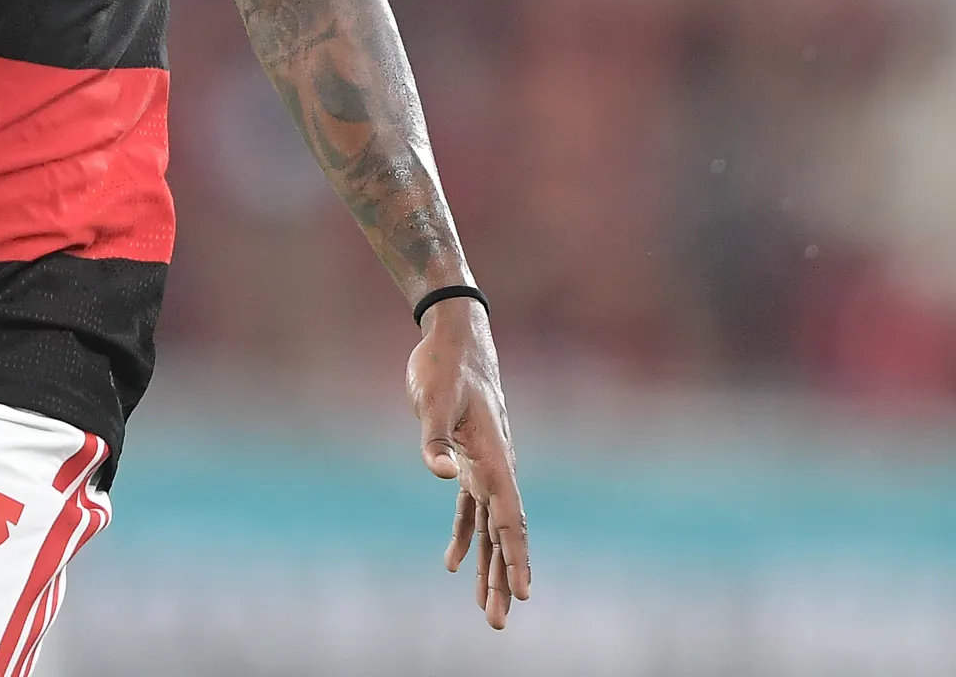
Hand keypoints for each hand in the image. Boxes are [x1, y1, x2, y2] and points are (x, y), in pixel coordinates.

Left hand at [408, 297, 532, 628]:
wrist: (454, 334)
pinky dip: (467, 536)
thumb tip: (443, 474)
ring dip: (490, 566)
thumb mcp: (433, 397)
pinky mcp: (469, 458)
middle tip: (498, 621)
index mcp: (494, 456)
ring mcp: (485, 464)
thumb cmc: (445, 364)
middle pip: (505, 532)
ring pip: (492, 526)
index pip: (510, 517)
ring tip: (488, 609)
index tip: (522, 594)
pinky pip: (472, 508)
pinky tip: (455, 564)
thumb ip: (434, 438)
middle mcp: (497, 466)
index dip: (516, 557)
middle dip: (503, 577)